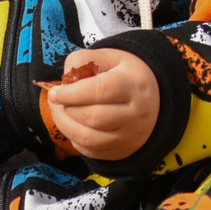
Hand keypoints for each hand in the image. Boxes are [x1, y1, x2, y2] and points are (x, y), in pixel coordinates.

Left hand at [41, 47, 160, 160]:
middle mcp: (135, 114)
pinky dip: (75, 139)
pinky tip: (75, 125)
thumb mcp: (110, 57)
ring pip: (89, 138)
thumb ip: (84, 61)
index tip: (54, 93)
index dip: (72, 94)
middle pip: (93, 117)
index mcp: (133, 86)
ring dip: (66, 126)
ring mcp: (129, 136)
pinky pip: (91, 151)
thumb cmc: (126, 76)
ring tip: (60, 112)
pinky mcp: (121, 152)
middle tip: (56, 101)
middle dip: (67, 110)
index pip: (100, 91)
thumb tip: (64, 82)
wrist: (156, 100)